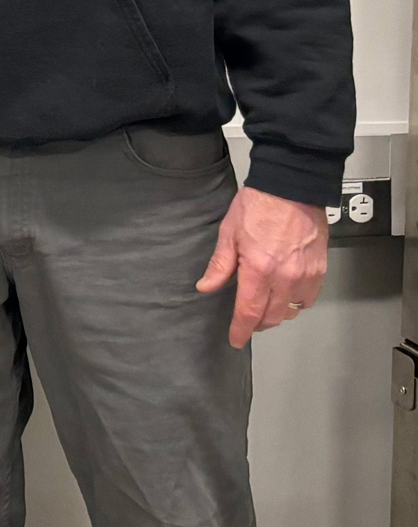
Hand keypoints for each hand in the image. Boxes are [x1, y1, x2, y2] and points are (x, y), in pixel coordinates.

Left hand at [196, 185, 328, 348]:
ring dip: (276, 314)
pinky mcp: (320, 269)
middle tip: (246, 322)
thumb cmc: (259, 205)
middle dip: (257, 324)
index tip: (236, 339)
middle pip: (271, 316)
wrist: (292, 187)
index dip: (241, 330)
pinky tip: (286, 296)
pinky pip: (309, 298)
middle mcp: (285, 277)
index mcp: (259, 269)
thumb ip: (220, 265)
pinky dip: (297, 303)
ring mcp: (306, 275)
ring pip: (291, 310)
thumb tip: (207, 286)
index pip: (249, 312)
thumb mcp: (229, 233)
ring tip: (264, 308)